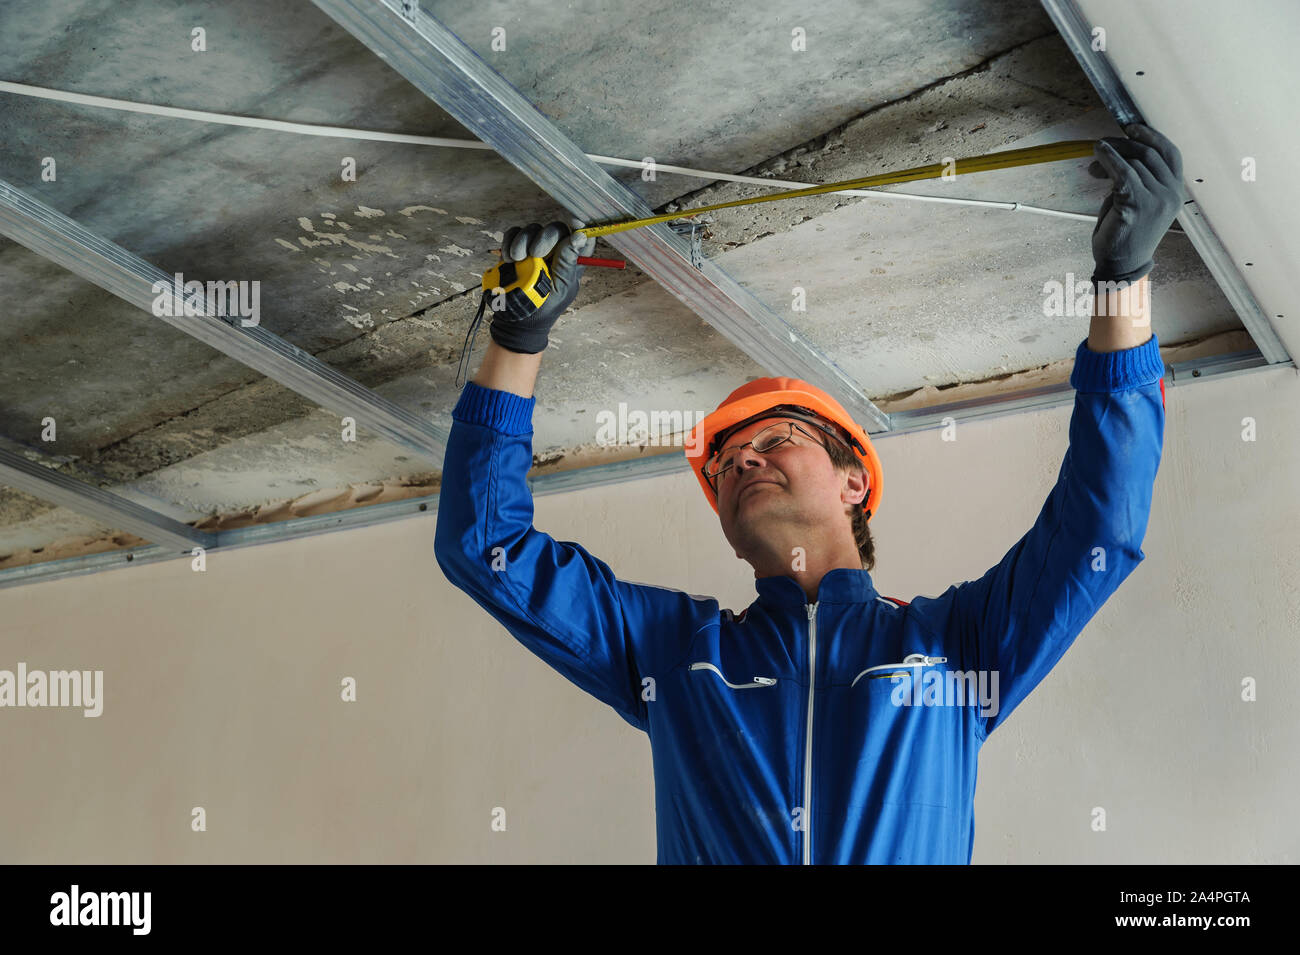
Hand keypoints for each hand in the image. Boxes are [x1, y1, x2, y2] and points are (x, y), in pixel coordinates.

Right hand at [489, 218, 595, 353]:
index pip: (582, 239)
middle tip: (536, 253)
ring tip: (517, 259)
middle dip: (545, 237)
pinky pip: (514, 234)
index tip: (575, 222)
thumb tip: (579, 236)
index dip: (581, 228)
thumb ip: (568, 262)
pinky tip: (509, 258)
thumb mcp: (560, 287)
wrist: (516, 319)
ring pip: (533, 229)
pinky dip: (510, 242)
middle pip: (556, 229)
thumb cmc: (543, 307)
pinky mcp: (516, 249)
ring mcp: (534, 249)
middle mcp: (555, 252)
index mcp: (571, 262)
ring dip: (523, 240)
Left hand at [1086, 123, 1186, 284]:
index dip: (1152, 137)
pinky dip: (1109, 158)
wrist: (1121, 264)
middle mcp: (1171, 194)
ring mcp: (1156, 199)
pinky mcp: (1137, 204)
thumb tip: (1116, 153)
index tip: (1132, 129)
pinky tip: (1098, 154)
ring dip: (1111, 155)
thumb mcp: (1139, 201)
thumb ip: (1137, 178)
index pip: (1170, 154)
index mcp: (1175, 192)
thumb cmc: (1127, 233)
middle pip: (1150, 153)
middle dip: (1124, 144)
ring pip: (1134, 162)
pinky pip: (1122, 172)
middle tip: (1104, 143)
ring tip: (1094, 160)